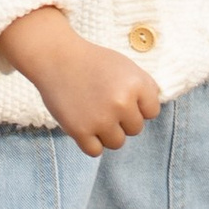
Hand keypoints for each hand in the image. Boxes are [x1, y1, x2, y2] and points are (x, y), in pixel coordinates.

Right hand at [0, 7, 161, 153]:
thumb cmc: (93, 62)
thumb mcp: (126, 66)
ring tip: (93, 112)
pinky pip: (95, 151)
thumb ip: (144, 88)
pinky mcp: (80, 131)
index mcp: (136, 84)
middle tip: (103, 101)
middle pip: (135, 129)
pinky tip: (84, 123)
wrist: (56, 58)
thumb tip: (153, 113)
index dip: (137, 105)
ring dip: (107, 132)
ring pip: (117, 143)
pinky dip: (90, 141)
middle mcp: (122, 102)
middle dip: (122, 119)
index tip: (120, 94)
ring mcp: (101, 119)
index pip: (152, 112)